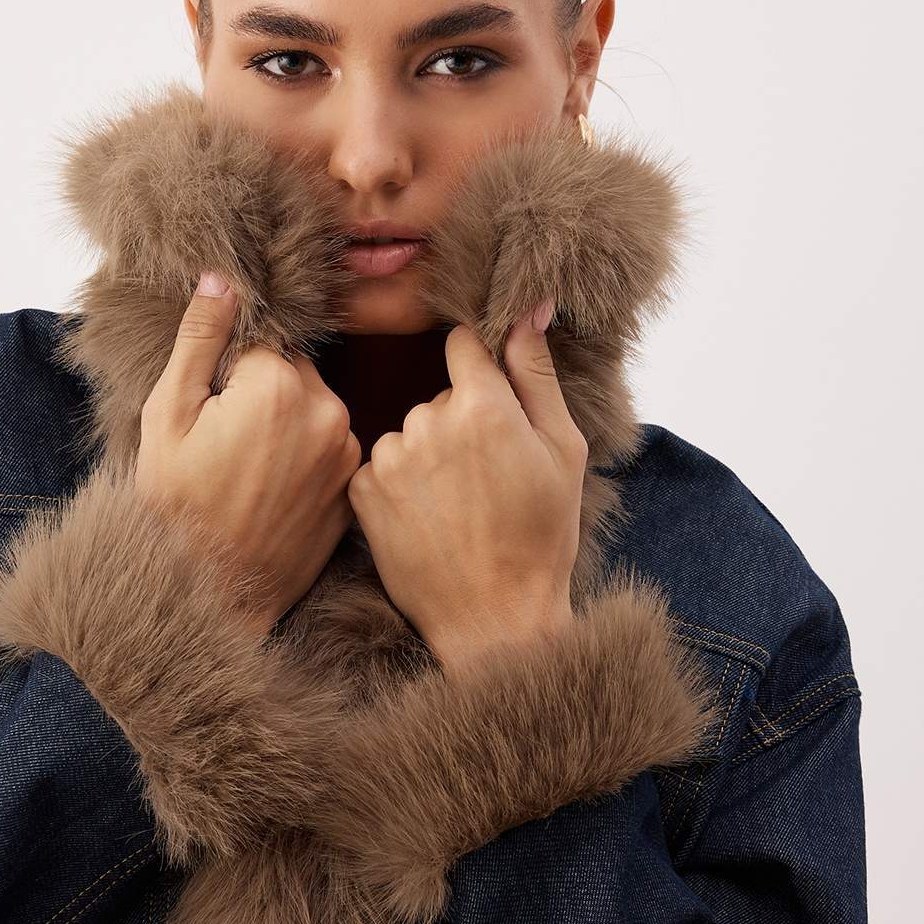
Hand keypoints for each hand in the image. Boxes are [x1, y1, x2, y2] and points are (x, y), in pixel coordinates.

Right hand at [135, 271, 361, 637]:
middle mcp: (327, 411)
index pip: (259, 342)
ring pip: (312, 410)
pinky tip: (269, 491)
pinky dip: (302, 460)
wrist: (208, 594)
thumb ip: (200, 339)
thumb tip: (222, 278)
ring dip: (284, 426)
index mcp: (278, 384)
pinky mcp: (351, 488)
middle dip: (259, 393)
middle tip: (223, 443)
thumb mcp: (167, 415)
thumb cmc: (175, 506)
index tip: (211, 407)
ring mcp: (346, 453)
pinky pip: (327, 450)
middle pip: (291, 372)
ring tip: (245, 472)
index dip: (227, 372)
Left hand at [347, 302, 585, 670]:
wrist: (493, 617)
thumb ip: (537, 372)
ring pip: (411, 431)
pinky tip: (428, 518)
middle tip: (489, 479)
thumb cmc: (541, 536)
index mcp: (482, 404)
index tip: (491, 398)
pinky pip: (383, 464)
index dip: (481, 370)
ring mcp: (390, 456)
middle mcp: (427, 420)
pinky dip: (401, 484)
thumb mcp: (562, 450)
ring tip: (459, 506)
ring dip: (430, 455)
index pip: (464, 346)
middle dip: (462, 423)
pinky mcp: (362, 489)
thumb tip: (528, 306)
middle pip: (441, 395)